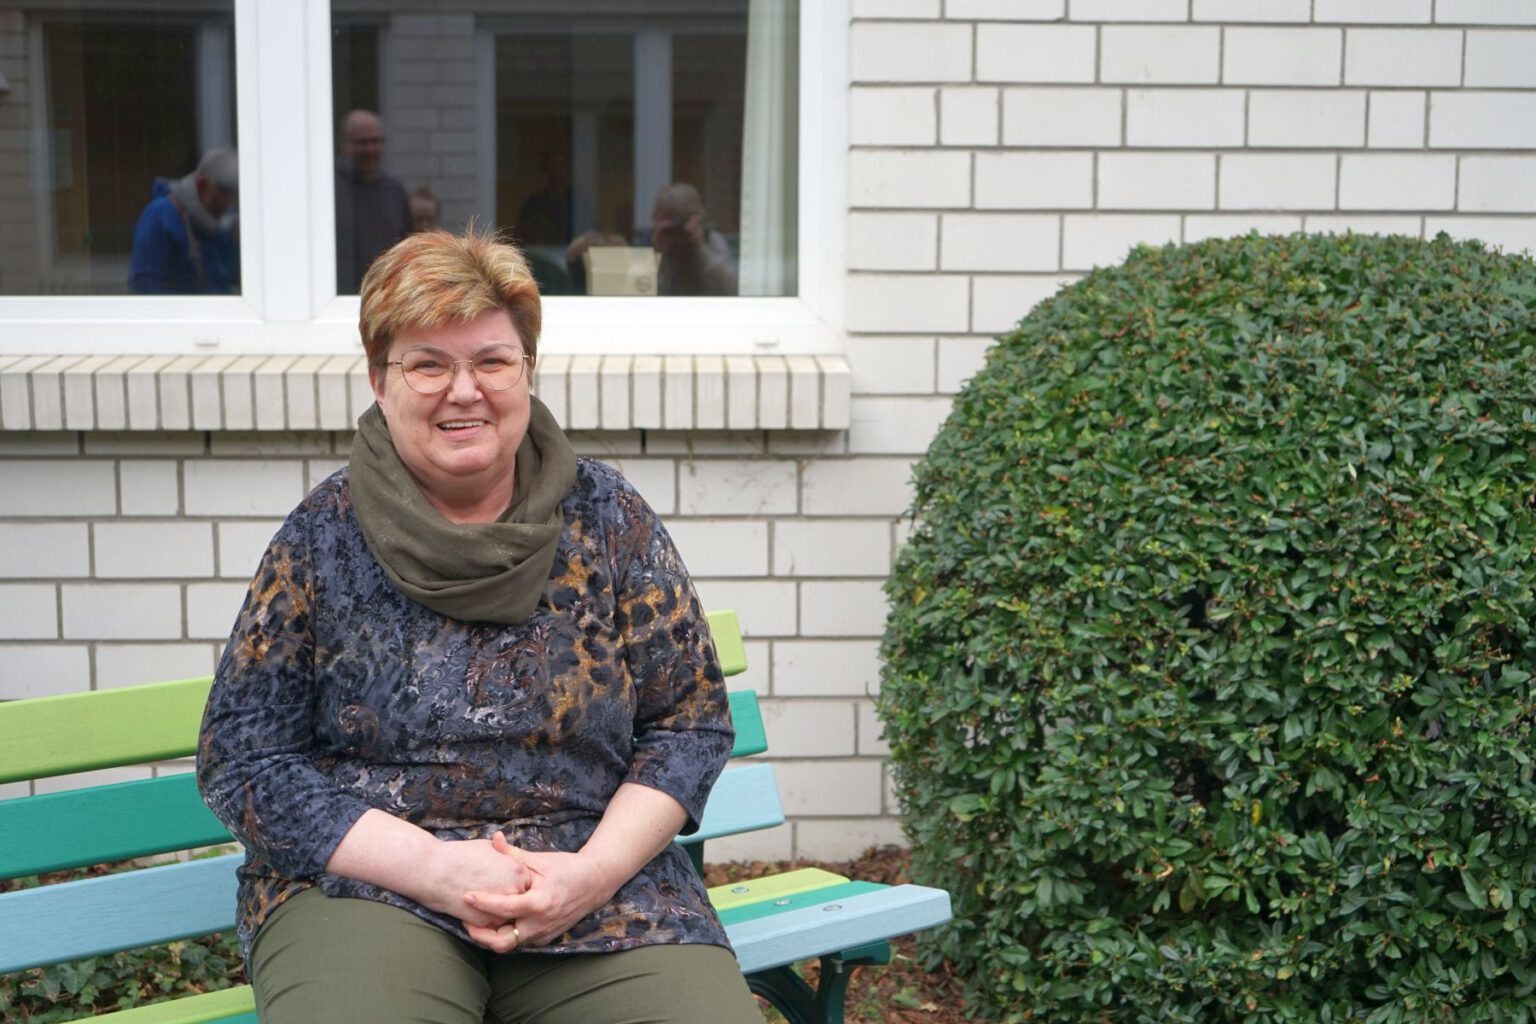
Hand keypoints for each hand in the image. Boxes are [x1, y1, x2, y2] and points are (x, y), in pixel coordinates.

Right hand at [421, 834, 531, 927]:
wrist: (435, 870)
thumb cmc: (461, 855)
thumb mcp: (490, 849)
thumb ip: (506, 855)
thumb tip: (512, 859)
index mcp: (519, 872)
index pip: (526, 883)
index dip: (515, 883)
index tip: (506, 880)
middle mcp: (514, 891)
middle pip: (520, 901)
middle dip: (512, 898)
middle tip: (498, 893)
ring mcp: (500, 909)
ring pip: (507, 916)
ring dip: (501, 912)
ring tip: (488, 902)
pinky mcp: (484, 922)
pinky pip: (491, 925)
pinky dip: (486, 920)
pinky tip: (475, 910)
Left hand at [462, 832, 619, 951]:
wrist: (595, 883)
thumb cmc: (567, 868)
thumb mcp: (540, 860)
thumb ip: (513, 854)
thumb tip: (494, 839)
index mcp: (540, 902)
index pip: (505, 908)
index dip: (483, 903)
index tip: (467, 895)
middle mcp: (541, 923)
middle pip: (502, 942)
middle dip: (480, 935)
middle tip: (466, 920)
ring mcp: (544, 934)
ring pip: (510, 945)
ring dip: (491, 936)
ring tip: (477, 921)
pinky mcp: (546, 938)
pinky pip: (521, 941)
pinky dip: (506, 934)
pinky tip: (497, 922)